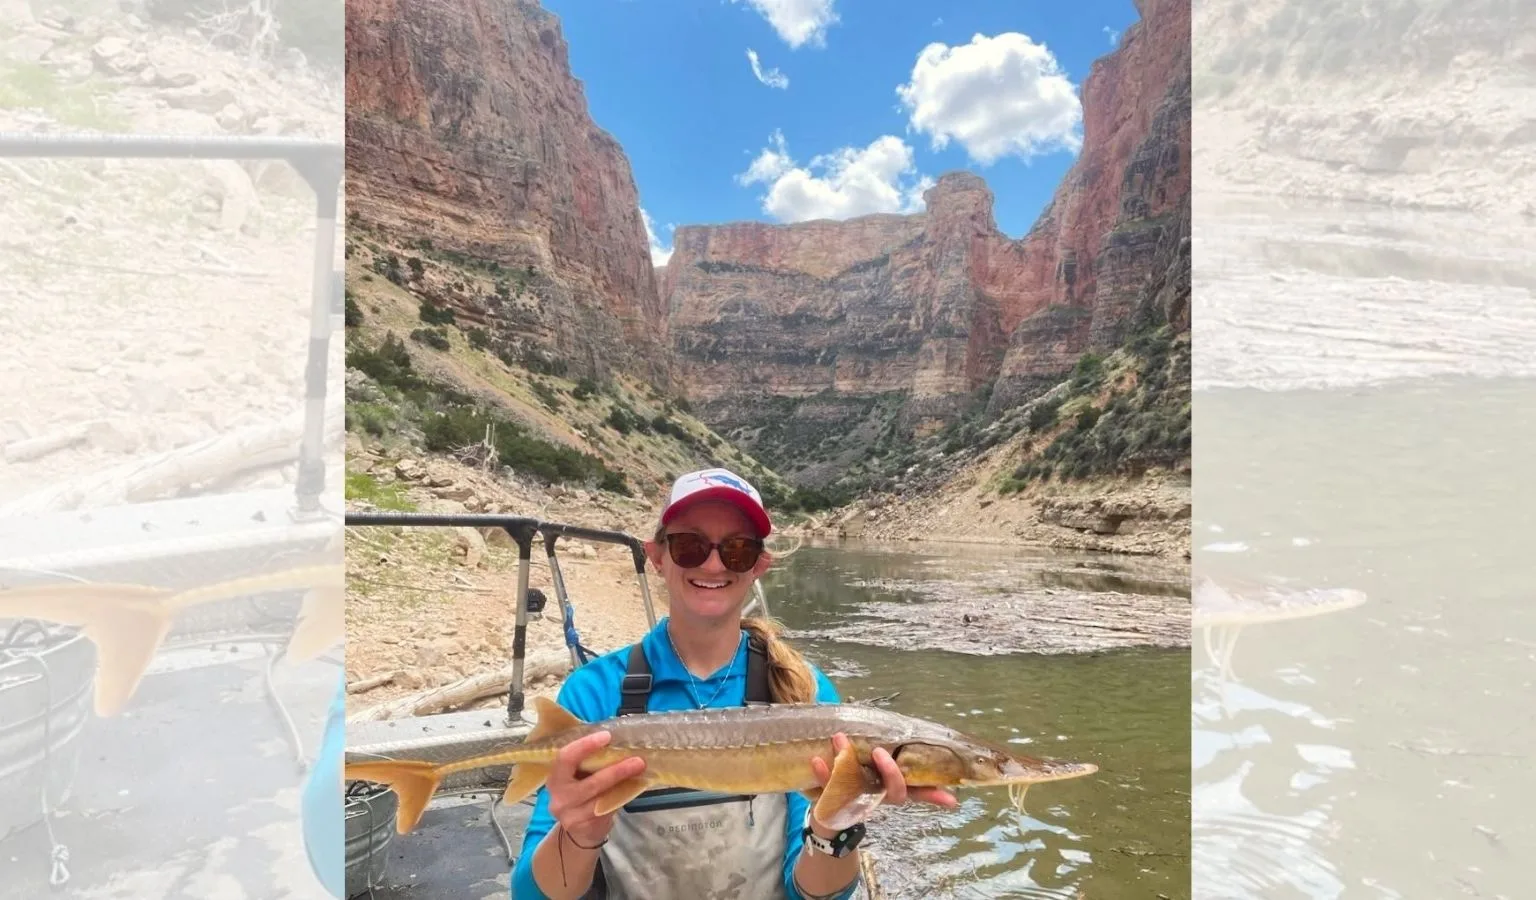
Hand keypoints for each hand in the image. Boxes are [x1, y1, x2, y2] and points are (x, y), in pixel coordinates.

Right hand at [545, 730, 646, 847]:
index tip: (606, 736)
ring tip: (639, 770)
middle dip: (616, 771)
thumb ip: (589, 761)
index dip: (585, 746)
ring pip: (602, 799)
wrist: (577, 830)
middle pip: (590, 783)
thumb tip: (617, 740)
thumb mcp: (577, 776)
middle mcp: (559, 796)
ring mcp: (571, 815)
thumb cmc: (580, 793)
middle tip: (637, 760)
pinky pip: (608, 809)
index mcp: (555, 776)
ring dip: (623, 784)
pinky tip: (635, 786)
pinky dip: (623, 796)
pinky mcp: (586, 827)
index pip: (565, 758)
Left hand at [807, 733, 957, 830]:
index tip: (949, 798)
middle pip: (893, 792)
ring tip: (839, 739)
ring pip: (857, 786)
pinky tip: (817, 760)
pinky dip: (821, 773)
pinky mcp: (831, 802)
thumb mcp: (880, 775)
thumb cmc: (860, 786)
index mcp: (889, 789)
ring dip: (847, 762)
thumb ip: (897, 761)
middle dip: (890, 773)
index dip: (933, 795)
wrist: (829, 815)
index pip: (916, 791)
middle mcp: (877, 797)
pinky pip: (825, 788)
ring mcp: (856, 801)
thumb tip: (927, 756)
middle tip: (880, 752)